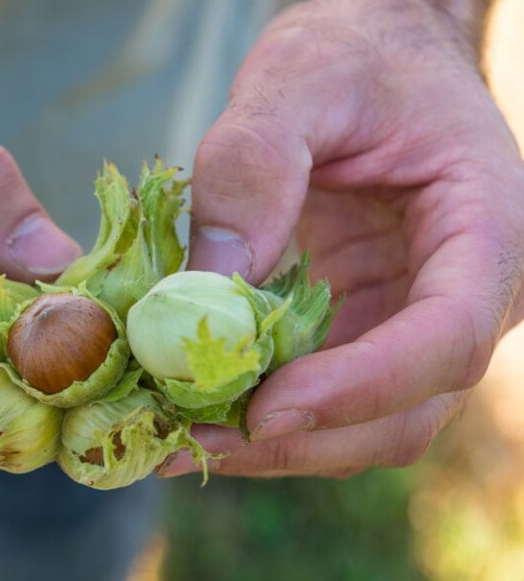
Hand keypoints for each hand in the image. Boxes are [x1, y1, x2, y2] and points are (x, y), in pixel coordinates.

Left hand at [162, 0, 523, 477]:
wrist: (367, 54)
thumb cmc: (351, 53)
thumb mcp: (298, 78)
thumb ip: (255, 165)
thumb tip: (210, 284)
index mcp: (486, 227)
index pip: (447, 337)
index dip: (361, 386)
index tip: (267, 407)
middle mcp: (462, 292)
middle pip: (406, 409)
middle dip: (303, 438)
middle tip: (193, 443)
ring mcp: (410, 318)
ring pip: (362, 423)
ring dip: (274, 441)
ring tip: (178, 436)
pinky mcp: (361, 326)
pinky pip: (321, 393)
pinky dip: (260, 410)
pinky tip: (193, 405)